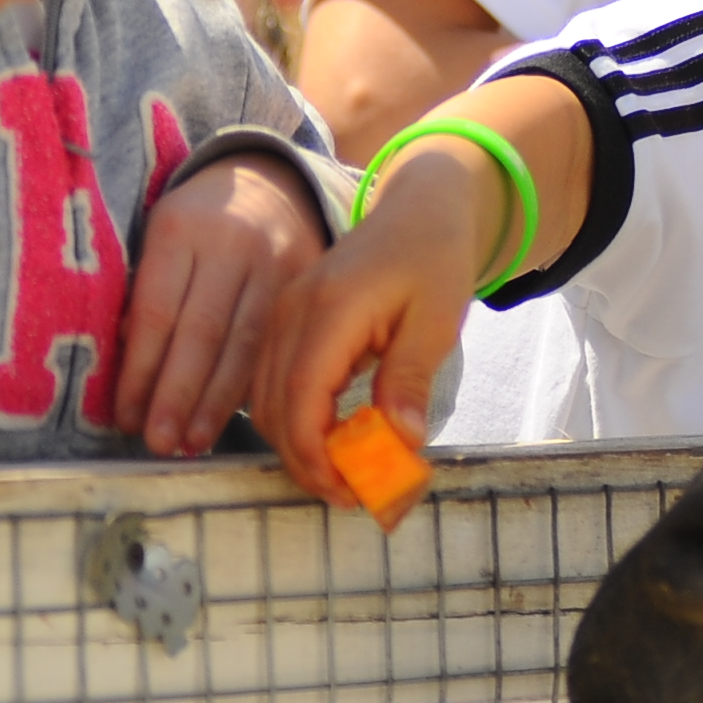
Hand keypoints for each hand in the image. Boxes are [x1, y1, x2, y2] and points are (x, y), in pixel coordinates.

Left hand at [107, 153, 322, 457]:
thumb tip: (130, 367)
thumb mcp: (158, 238)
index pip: (158, 312)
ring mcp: (276, 263)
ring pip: (243, 345)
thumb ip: (143, 294)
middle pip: (201, 333)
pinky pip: (275, 343)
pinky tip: (232, 418)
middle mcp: (232, 244)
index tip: (125, 416)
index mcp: (180, 228)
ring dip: (215, 402)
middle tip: (158, 442)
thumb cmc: (197, 223)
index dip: (141, 370)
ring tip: (191, 442)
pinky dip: (250, 385)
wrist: (271, 185)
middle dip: (177, 395)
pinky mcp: (307, 283)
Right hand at [249, 137, 503, 501]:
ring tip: (342, 475)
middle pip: (274, 407)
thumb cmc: (435, 257)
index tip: (348, 491)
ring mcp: (284, 314)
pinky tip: (330, 440)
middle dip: (305, 461)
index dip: (316, 455)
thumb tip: (400, 441)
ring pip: (266, 399)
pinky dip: (294, 418)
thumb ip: (411, 377)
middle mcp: (293, 312)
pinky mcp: (287, 320)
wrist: (420, 206)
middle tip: (349, 495)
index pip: (301, 398)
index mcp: (330, 309)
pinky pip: (274, 381)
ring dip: (296, 445)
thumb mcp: (437, 318)